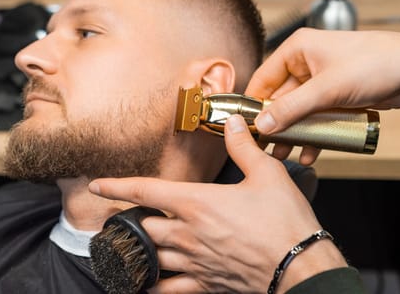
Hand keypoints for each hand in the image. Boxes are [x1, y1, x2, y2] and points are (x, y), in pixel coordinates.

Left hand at [89, 115, 345, 292]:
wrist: (301, 267)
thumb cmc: (285, 221)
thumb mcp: (268, 174)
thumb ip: (244, 147)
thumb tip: (233, 122)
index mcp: (197, 203)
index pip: (145, 191)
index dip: (117, 186)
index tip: (98, 185)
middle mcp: (188, 233)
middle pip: (144, 225)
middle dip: (132, 220)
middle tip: (125, 216)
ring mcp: (194, 261)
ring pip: (152, 255)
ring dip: (141, 248)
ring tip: (131, 245)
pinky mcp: (206, 283)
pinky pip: (169, 289)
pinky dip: (153, 287)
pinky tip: (144, 287)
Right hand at [247, 28, 399, 163]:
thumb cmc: (377, 62)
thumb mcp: (327, 88)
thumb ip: (292, 108)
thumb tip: (264, 124)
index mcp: (297, 50)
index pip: (263, 79)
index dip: (253, 104)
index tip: (247, 128)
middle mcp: (306, 64)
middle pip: (279, 99)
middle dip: (276, 125)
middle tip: (267, 147)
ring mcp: (321, 81)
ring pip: (298, 111)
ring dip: (293, 133)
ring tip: (286, 153)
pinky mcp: (335, 96)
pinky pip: (316, 117)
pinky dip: (312, 134)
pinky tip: (310, 151)